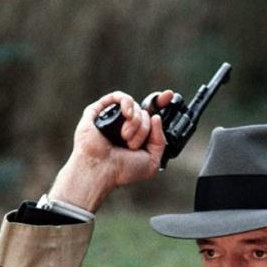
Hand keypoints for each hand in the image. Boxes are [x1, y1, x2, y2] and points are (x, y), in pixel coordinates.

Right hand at [49, 90, 174, 211]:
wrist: (102, 171)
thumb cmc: (122, 171)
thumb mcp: (152, 161)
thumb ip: (160, 140)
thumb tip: (156, 117)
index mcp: (137, 135)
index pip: (151, 114)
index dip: (161, 102)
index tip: (169, 95)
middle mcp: (125, 125)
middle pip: (145, 114)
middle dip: (144, 130)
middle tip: (132, 145)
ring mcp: (112, 118)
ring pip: (134, 106)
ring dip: (135, 123)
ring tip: (126, 137)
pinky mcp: (98, 112)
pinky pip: (118, 96)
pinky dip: (126, 102)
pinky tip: (127, 114)